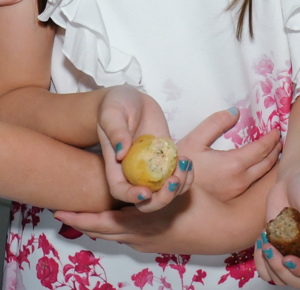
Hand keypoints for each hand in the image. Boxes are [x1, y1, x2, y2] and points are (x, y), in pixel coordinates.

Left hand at [56, 187, 245, 254]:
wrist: (223, 231)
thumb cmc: (204, 207)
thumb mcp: (186, 185)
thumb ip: (173, 171)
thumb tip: (170, 158)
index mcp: (142, 221)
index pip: (103, 222)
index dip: (80, 217)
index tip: (60, 210)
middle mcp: (140, 236)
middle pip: (101, 233)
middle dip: (80, 223)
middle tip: (60, 214)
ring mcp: (146, 244)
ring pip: (112, 236)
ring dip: (95, 226)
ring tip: (80, 215)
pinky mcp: (153, 246)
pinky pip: (124, 238)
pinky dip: (111, 229)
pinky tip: (109, 221)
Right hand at [97, 86, 191, 211]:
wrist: (131, 100)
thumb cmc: (115, 105)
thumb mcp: (112, 114)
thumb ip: (116, 131)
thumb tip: (121, 152)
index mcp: (116, 166)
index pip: (120, 190)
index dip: (132, 196)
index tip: (146, 192)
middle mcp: (134, 172)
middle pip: (147, 200)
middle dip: (162, 198)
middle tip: (174, 181)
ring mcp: (152, 168)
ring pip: (166, 191)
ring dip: (179, 186)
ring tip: (184, 163)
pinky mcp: (166, 159)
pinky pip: (178, 176)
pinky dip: (186, 175)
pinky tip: (188, 161)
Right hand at [177, 109, 280, 201]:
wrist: (170, 192)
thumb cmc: (181, 165)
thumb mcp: (195, 139)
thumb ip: (215, 123)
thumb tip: (235, 112)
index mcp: (234, 164)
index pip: (262, 149)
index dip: (272, 138)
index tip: (277, 130)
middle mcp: (241, 180)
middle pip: (267, 164)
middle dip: (275, 150)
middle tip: (279, 139)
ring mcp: (238, 192)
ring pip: (262, 175)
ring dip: (270, 161)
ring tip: (272, 150)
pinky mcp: (234, 198)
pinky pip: (254, 182)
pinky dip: (261, 170)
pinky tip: (257, 164)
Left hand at [254, 171, 299, 287]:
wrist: (294, 179)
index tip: (287, 258)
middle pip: (298, 281)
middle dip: (281, 270)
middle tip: (270, 248)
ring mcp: (291, 252)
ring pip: (280, 278)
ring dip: (268, 266)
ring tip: (264, 242)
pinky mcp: (276, 248)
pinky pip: (266, 267)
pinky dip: (260, 260)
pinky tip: (260, 241)